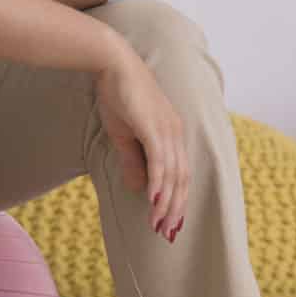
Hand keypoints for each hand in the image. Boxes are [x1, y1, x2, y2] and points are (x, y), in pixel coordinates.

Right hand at [93, 42, 187, 242]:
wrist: (113, 64)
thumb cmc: (119, 95)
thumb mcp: (125, 135)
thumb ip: (133, 161)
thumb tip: (139, 188)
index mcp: (172, 134)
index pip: (181, 174)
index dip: (178, 199)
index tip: (171, 222)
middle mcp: (175, 132)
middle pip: (182, 178)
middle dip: (176, 208)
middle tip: (168, 232)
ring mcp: (166, 129)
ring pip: (173, 174)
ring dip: (167, 202)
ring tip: (159, 224)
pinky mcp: (153, 126)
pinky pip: (159, 160)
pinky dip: (159, 182)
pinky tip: (154, 200)